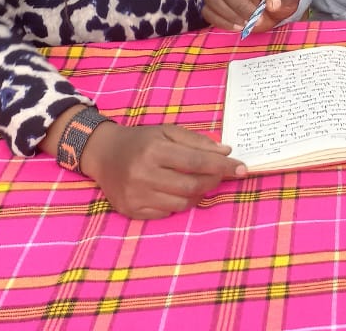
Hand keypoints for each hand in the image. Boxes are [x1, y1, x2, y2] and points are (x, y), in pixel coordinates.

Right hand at [79, 120, 246, 219]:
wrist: (103, 154)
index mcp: (154, 150)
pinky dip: (178, 203)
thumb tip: (226, 153)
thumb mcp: (167, 131)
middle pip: (192, 185)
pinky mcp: (131, 210)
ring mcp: (136, 195)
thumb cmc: (141, 141)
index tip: (242, 168)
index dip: (222, 167)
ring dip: (197, 194)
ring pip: (182, 203)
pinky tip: (176, 191)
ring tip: (197, 181)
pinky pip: (166, 213)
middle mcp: (143, 174)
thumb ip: (197, 141)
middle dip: (213, 181)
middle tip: (220, 174)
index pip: (197, 162)